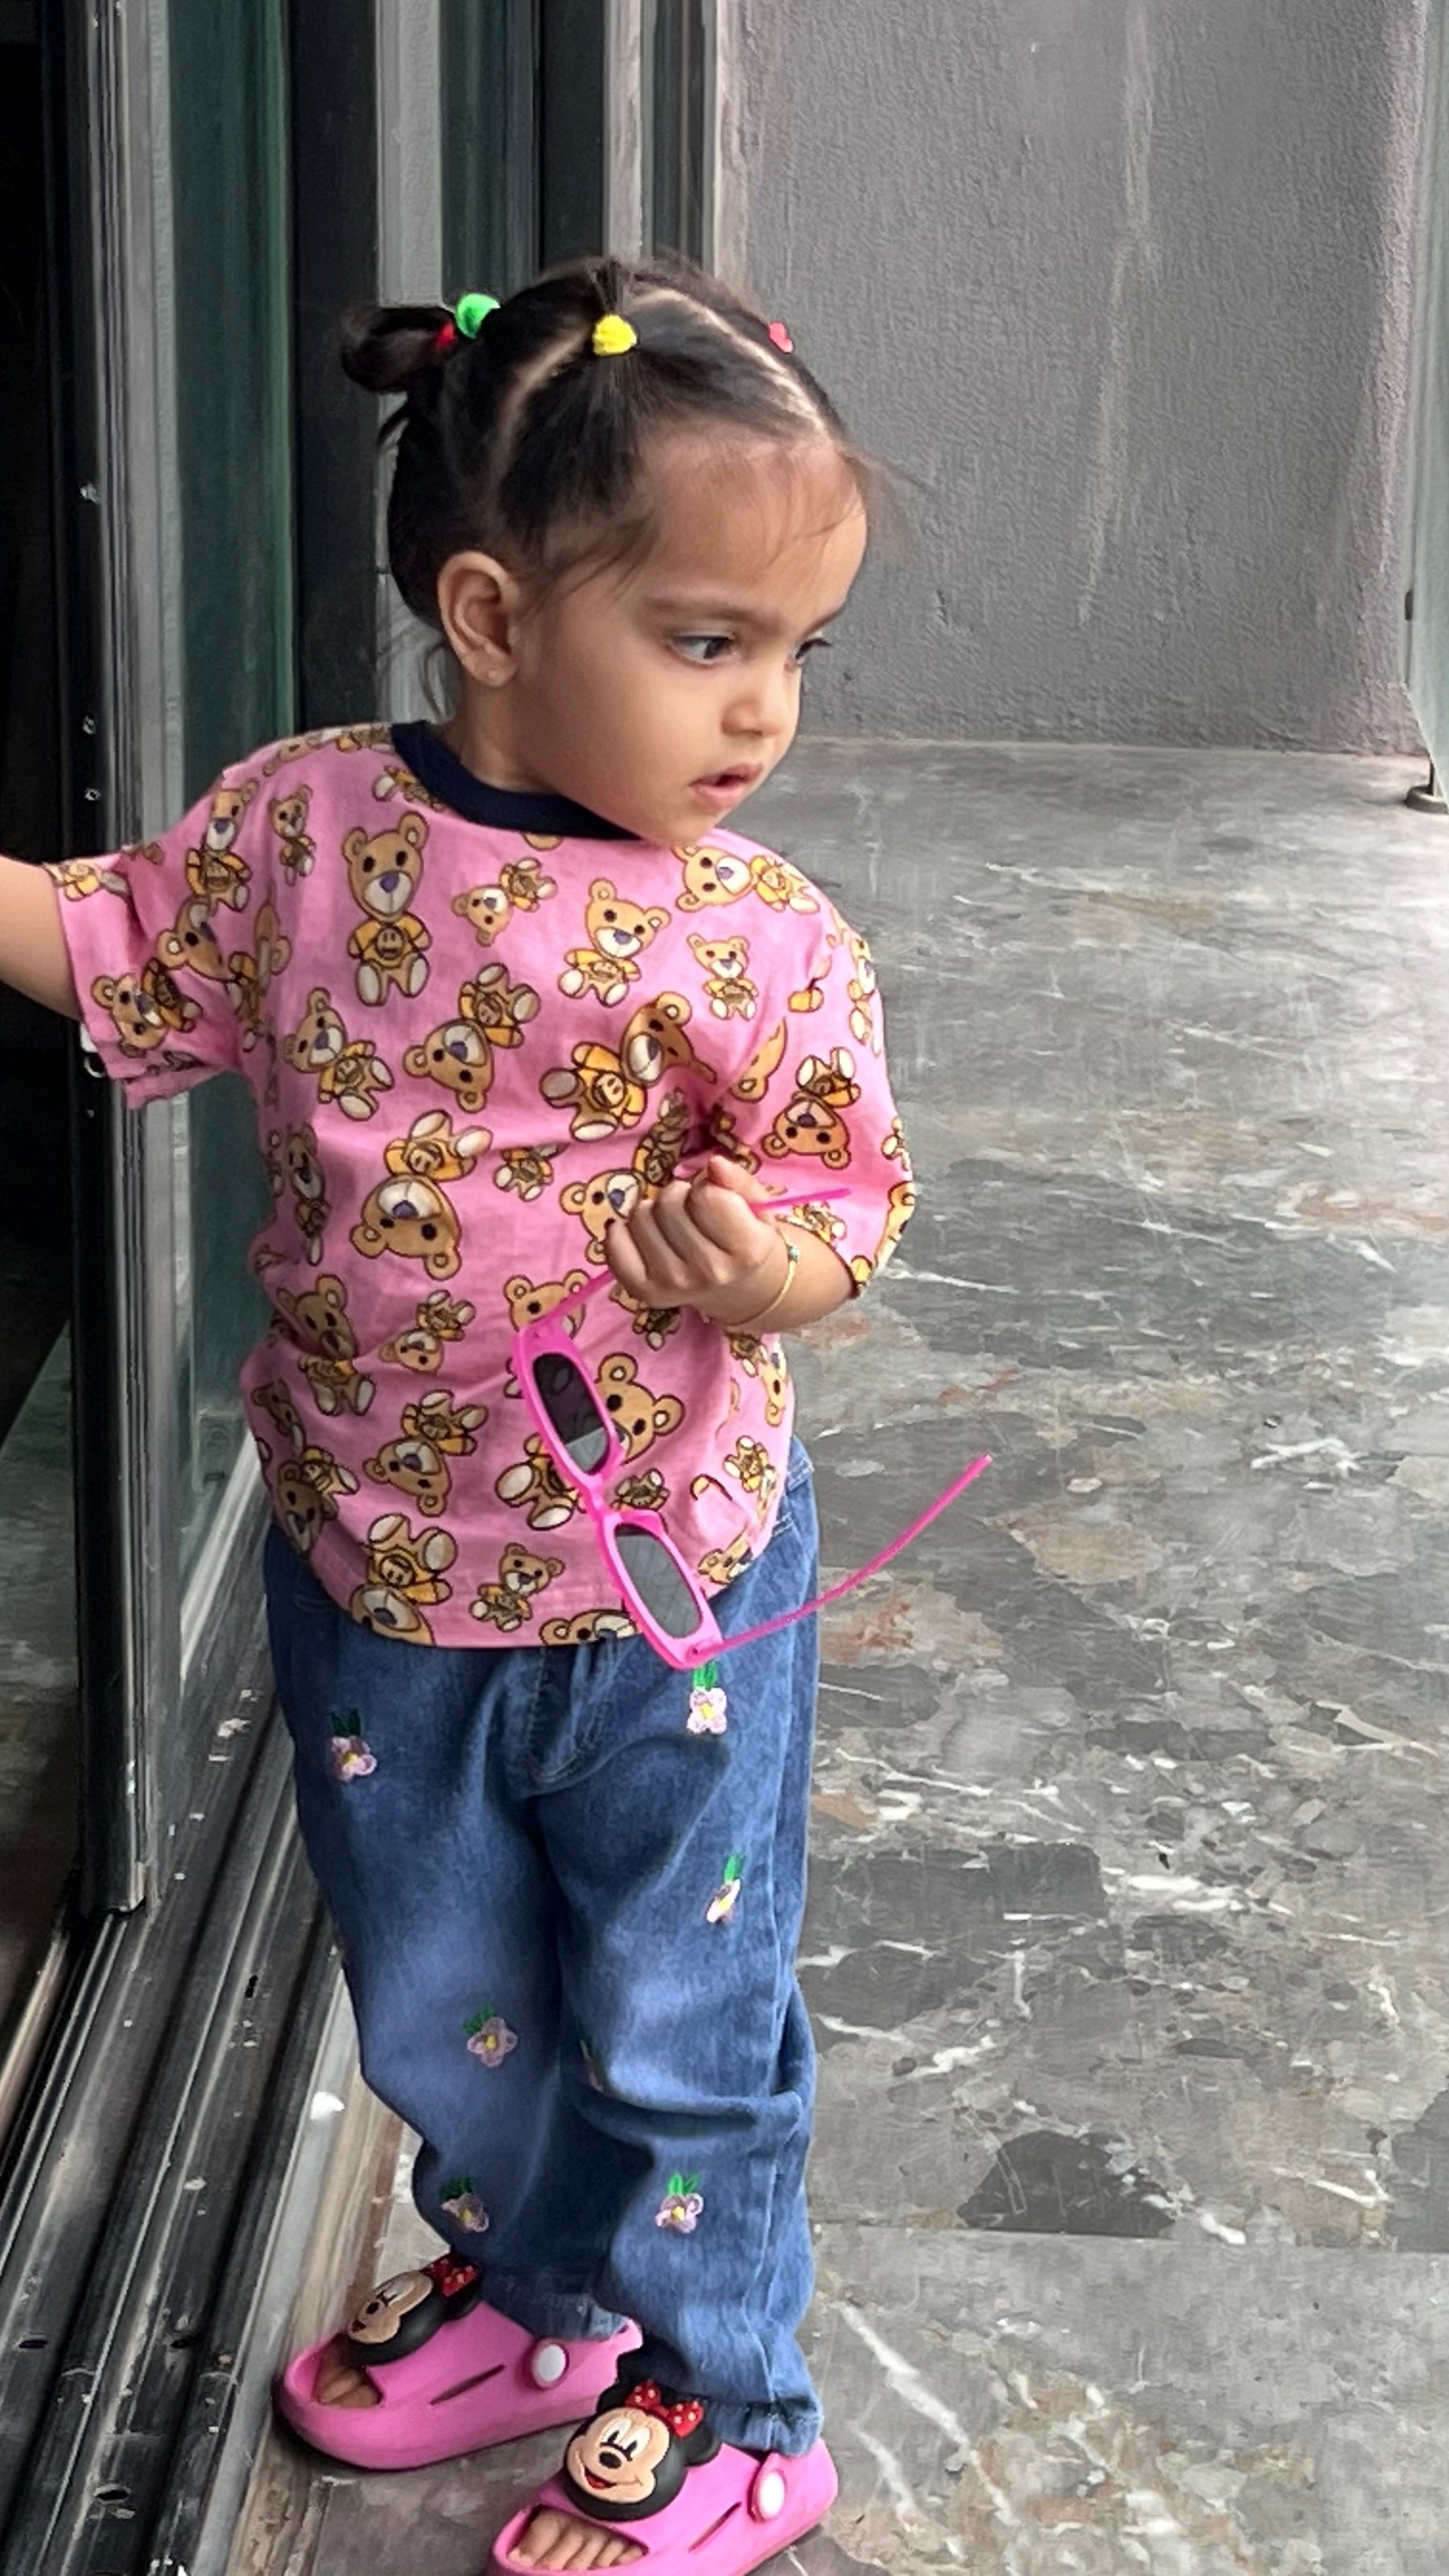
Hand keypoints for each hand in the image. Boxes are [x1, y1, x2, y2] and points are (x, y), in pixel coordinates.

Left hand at [605, 1153, 789, 1327]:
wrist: (743, 1290)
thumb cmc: (748, 1239)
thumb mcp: (756, 1206)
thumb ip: (738, 1180)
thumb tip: (714, 1164)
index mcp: (746, 1249)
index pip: (706, 1195)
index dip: (707, 1188)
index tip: (714, 1201)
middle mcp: (709, 1271)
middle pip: (669, 1203)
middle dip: (679, 1197)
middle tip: (691, 1213)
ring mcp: (673, 1283)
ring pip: (641, 1216)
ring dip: (653, 1212)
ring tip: (672, 1226)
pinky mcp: (644, 1291)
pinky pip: (615, 1243)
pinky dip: (623, 1231)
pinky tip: (645, 1236)